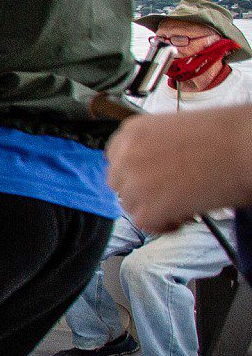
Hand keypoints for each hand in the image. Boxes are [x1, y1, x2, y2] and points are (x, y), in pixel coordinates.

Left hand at [108, 105, 251, 234]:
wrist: (245, 147)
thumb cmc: (224, 136)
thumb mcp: (175, 131)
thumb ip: (154, 149)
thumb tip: (154, 171)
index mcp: (132, 131)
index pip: (117, 159)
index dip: (136, 172)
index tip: (151, 178)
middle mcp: (126, 155)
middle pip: (119, 183)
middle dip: (142, 191)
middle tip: (171, 193)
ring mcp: (133, 182)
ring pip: (130, 205)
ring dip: (154, 207)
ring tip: (184, 201)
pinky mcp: (147, 208)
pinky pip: (144, 224)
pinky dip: (164, 224)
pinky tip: (185, 214)